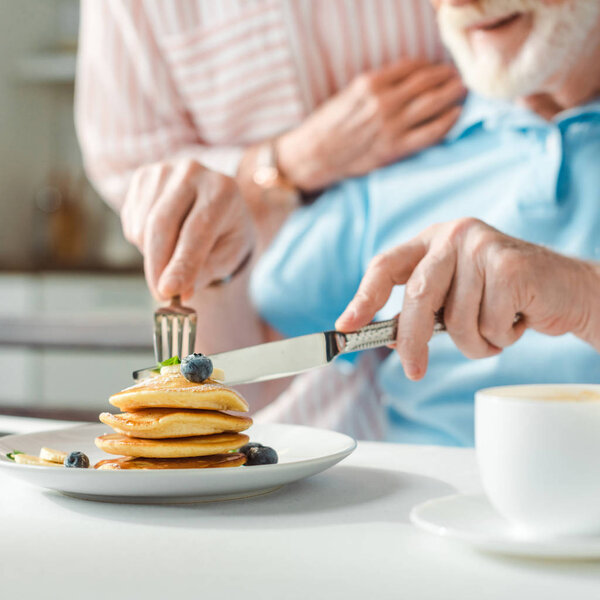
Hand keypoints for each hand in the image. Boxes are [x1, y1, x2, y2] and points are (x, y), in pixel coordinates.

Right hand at [121, 159, 254, 299]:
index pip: (197, 230)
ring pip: (143, 226)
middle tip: (160, 295)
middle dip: (157, 265)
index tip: (168, 292)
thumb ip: (205, 272)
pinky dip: (143, 241)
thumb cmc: (226, 235)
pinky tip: (164, 237)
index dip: (181, 264)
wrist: (217, 205)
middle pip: (162, 224)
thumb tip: (179, 292)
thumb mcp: (227, 256)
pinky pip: (132, 222)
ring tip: (175, 256)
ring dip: (152, 255)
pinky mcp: (143, 177)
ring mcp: (165, 171)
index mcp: (223, 190)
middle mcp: (193, 172)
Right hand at [277, 58, 464, 190]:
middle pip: (427, 82)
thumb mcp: (349, 94)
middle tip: (459, 76)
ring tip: (463, 90)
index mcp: (370, 84)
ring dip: (453, 94)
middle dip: (447, 77)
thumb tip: (406, 82)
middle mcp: (383, 102)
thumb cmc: (328, 126)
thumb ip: (377, 86)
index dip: (429, 65)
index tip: (438, 68)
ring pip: (433, 103)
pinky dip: (447, 121)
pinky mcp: (395, 148)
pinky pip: (430, 132)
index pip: (412, 66)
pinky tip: (457, 115)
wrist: (314, 156)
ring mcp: (391, 126)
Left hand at [335, 218, 599, 379]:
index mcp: (432, 240)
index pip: (385, 265)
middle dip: (413, 341)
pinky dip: (502, 338)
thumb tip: (385, 338)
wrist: (566, 291)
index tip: (345, 327)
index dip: (363, 298)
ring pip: (456, 321)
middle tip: (413, 371)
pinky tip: (517, 319)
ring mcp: (482, 246)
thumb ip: (421, 310)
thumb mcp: (454, 299)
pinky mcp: (510, 266)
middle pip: (416, 297)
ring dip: (476, 342)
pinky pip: (488, 326)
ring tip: (496, 326)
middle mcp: (454, 235)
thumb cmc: (504, 298)